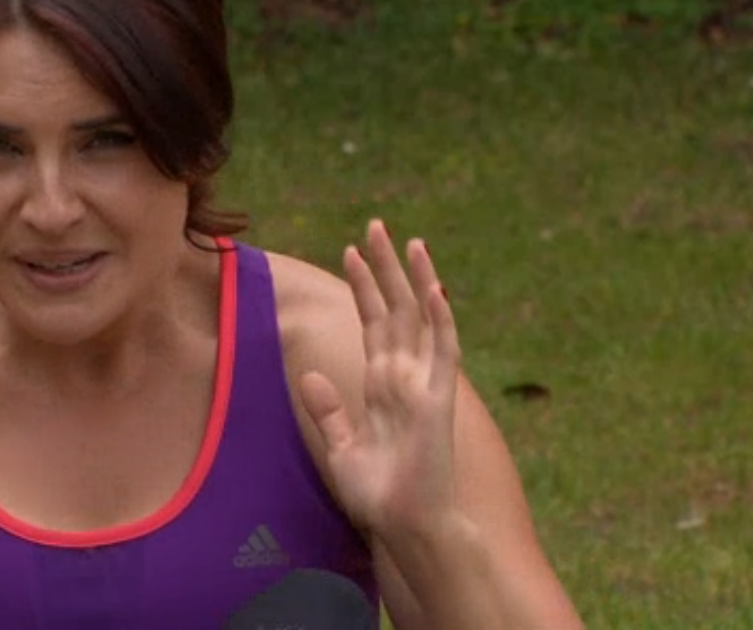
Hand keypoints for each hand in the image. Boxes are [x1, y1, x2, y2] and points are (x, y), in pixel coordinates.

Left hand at [295, 219, 461, 537]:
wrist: (405, 526)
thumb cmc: (379, 495)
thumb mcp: (341, 447)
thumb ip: (328, 410)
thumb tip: (308, 374)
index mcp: (382, 387)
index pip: (372, 324)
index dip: (363, 288)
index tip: (351, 251)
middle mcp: (405, 378)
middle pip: (395, 310)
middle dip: (384, 269)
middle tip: (376, 226)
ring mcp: (424, 387)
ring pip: (421, 321)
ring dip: (414, 280)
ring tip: (407, 240)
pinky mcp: (437, 402)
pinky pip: (443, 354)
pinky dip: (440, 321)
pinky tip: (435, 289)